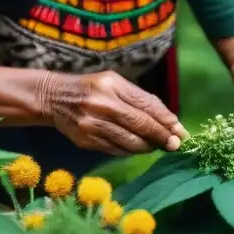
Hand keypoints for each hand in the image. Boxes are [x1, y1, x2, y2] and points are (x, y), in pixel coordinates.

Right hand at [39, 70, 188, 155]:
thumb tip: (169, 120)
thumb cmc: (91, 87)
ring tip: (157, 146)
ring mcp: (92, 125)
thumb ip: (140, 98)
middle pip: (140, 125)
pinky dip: (131, 150)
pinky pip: (116, 150)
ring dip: (148, 146)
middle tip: (175, 145)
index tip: (181, 131)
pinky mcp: (86, 141)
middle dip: (161, 137)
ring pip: (130, 142)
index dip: (166, 120)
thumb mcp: (114, 83)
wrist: (53, 98)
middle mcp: (102, 104)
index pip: (146, 105)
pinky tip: (138, 148)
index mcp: (111, 85)